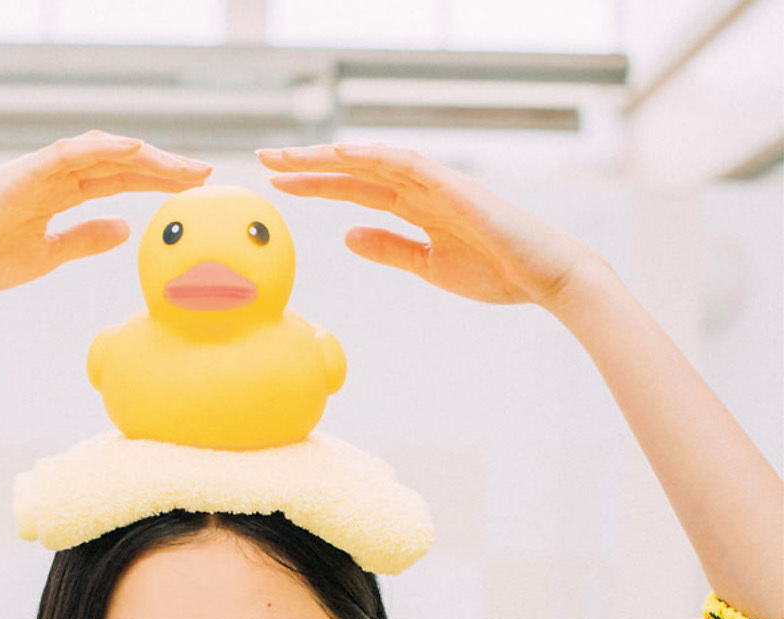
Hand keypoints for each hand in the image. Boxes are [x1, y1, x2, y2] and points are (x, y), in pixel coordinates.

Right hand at [0, 129, 211, 299]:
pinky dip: (100, 148)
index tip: (193, 189)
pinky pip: (65, 154)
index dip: (155, 181)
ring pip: (98, 153)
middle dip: (160, 166)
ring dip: (141, 154)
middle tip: (203, 172)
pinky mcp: (18, 177)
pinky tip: (133, 149)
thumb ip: (85, 238)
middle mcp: (50, 176)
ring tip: (179, 163)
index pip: (117, 181)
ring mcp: (34, 172)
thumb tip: (125, 229)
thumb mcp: (47, 256)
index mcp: (57, 194)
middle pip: (116, 163)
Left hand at [256, 142, 596, 310]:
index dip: (315, 185)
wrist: (543, 277)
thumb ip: (389, 248)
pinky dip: (375, 156)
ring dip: (331, 155)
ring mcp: (438, 185)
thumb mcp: (428, 266)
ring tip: (291, 155)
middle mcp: (421, 188)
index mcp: (414, 207)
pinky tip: (343, 152)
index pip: (353, 190)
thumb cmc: (494, 272)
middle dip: (310, 164)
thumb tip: (348, 236)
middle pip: (355, 169)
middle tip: (264, 157)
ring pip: (374, 161)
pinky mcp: (455, 189)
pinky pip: (409, 165)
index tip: (276, 184)